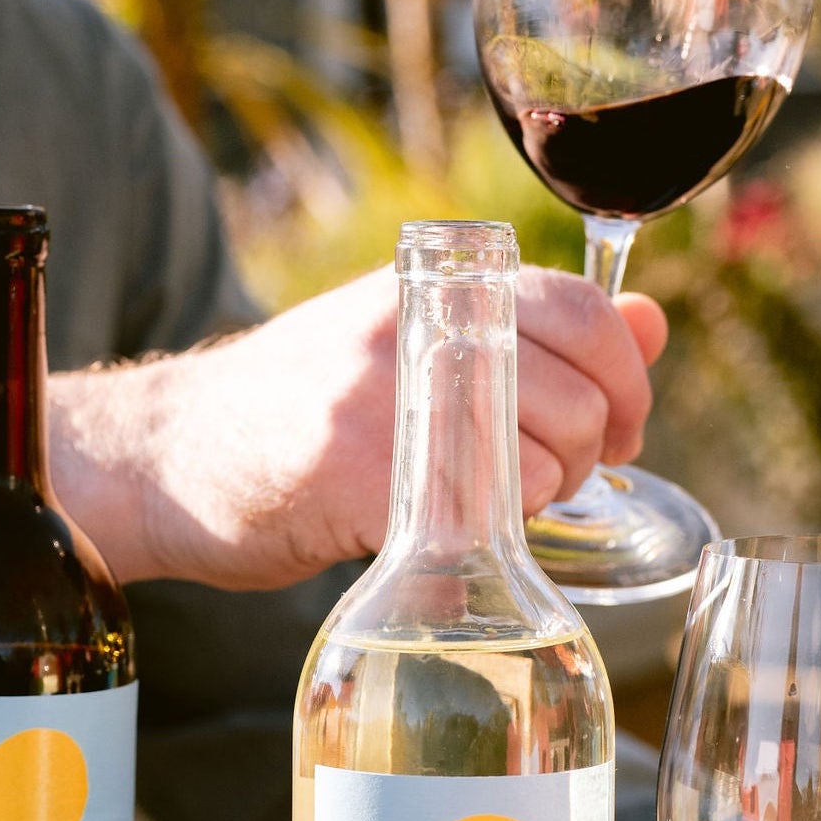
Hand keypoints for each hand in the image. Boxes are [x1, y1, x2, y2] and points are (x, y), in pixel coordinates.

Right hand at [52, 265, 668, 588]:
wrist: (169, 454)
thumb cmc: (302, 403)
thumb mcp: (413, 340)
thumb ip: (534, 331)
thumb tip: (651, 321)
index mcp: (432, 285)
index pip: (581, 306)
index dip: (626, 375)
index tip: (620, 426)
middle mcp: (415, 328)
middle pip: (574, 393)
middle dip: (585, 452)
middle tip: (546, 480)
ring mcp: (386, 401)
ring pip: (539, 458)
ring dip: (538, 499)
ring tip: (485, 503)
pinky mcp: (358, 477)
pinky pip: (475, 514)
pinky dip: (480, 535)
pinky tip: (438, 529)